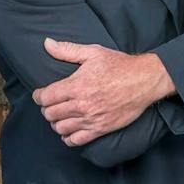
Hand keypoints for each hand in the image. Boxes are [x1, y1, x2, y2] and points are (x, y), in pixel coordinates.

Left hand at [33, 39, 173, 147]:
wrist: (144, 80)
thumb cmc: (119, 65)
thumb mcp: (93, 52)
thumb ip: (67, 50)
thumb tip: (47, 43)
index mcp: (76, 86)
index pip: (45, 97)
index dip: (39, 96)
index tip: (41, 94)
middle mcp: (81, 105)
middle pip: (50, 114)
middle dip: (46, 109)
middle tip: (51, 104)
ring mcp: (91, 119)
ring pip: (60, 128)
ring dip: (56, 123)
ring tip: (60, 116)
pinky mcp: (101, 129)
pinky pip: (76, 140)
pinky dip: (68, 138)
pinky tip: (70, 130)